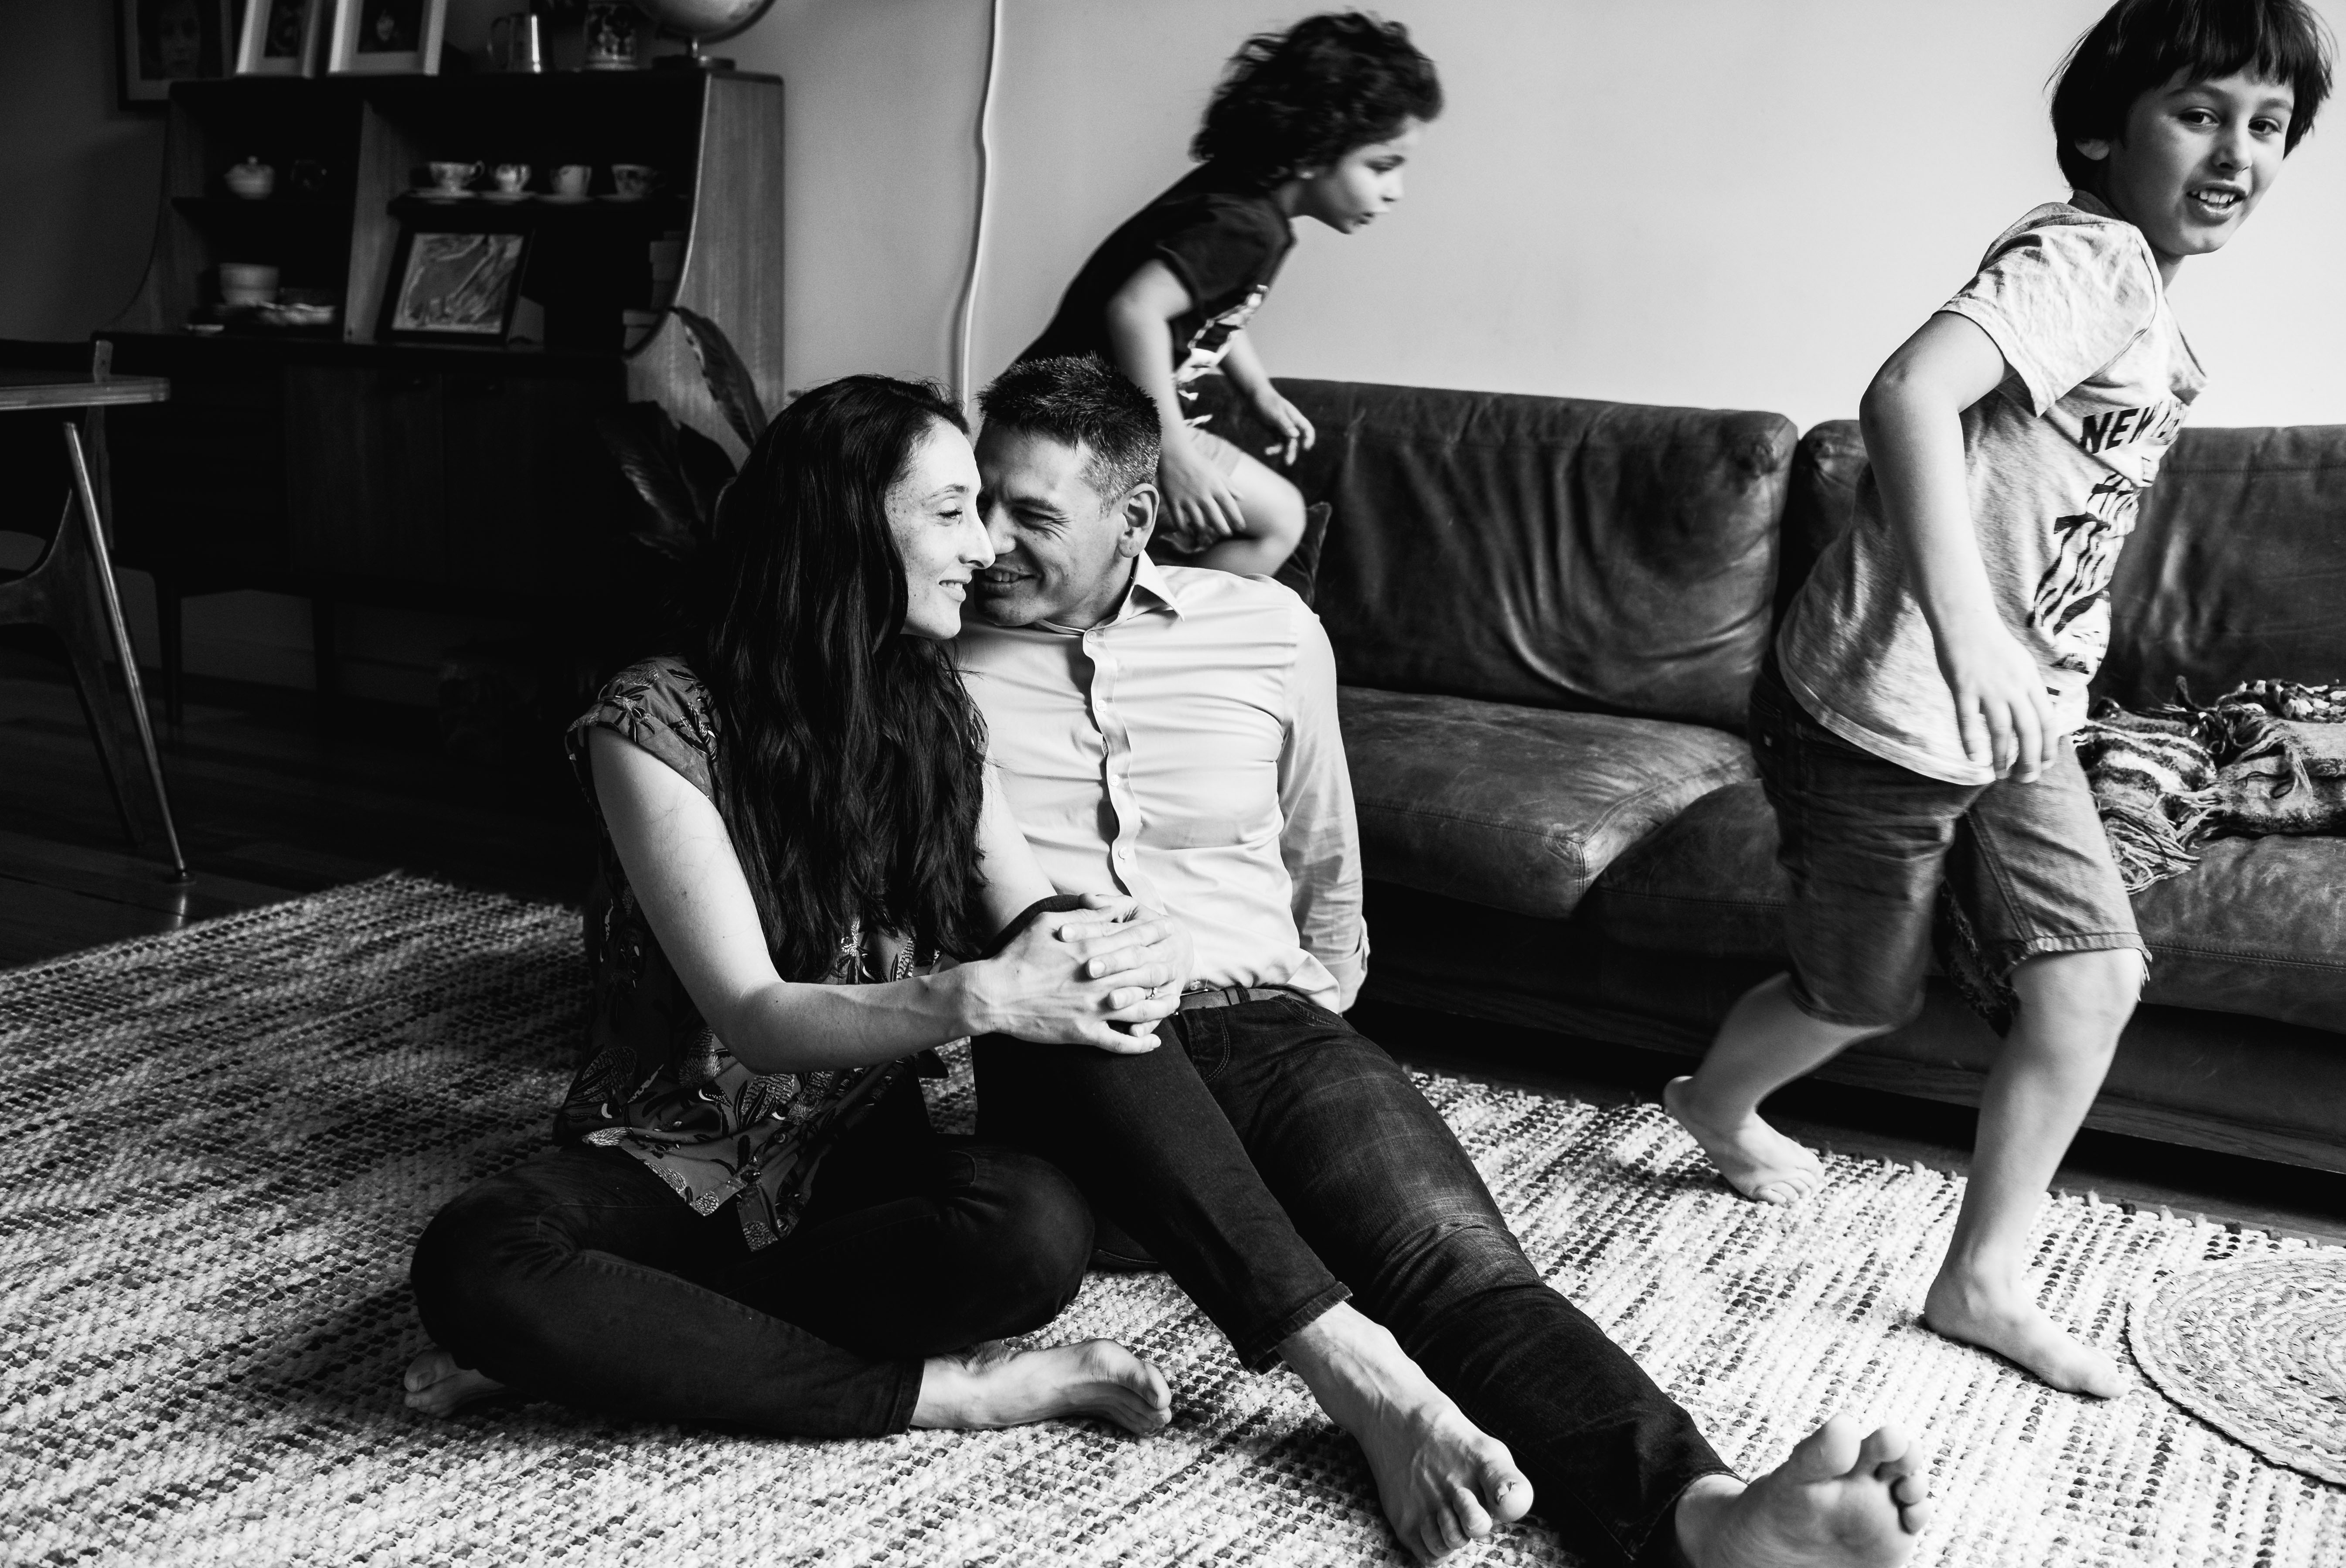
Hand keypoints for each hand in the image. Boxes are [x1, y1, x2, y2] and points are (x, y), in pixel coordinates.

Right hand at [959, 895, 1179, 1052]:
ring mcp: (1093, 1007)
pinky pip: (1120, 1042)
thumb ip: (1084, 915)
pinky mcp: (1084, 1032)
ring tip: (1173, 1003)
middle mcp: (1098, 978)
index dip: (1155, 933)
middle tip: (1179, 963)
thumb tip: (1111, 908)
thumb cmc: (1018, 955)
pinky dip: (1140, 1043)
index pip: (1133, 938)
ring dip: (1161, 1006)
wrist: (994, 994)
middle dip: (1165, 965)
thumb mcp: (1048, 922)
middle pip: (1144, 970)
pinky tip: (1153, 1043)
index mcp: (1090, 948)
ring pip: (1140, 1008)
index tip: (1170, 928)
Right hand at [1158, 431, 1244, 547]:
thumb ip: (1228, 485)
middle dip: (1223, 530)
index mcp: (1215, 487)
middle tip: (1226, 533)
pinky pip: (1179, 522)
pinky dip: (1184, 529)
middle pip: (1216, 520)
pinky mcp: (1173, 502)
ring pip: (1198, 524)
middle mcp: (1203, 495)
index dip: (1237, 519)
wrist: (1173, 453)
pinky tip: (1187, 531)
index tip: (1241, 527)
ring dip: (1204, 530)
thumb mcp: (1215, 471)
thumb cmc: (1196, 461)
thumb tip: (1241, 498)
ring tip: (1207, 532)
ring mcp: (1188, 500)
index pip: (1230, 507)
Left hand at [1249, 391, 1315, 466]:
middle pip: (1296, 440)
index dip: (1309, 438)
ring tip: (1276, 459)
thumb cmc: (1266, 402)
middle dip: (1292, 450)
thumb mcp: (1274, 413)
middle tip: (1288, 462)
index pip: (1307, 429)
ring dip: (1283, 451)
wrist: (1254, 395)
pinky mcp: (1274, 430)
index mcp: (1294, 417)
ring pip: (1287, 443)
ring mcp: (1282, 427)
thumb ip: (1285, 424)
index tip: (1305, 448)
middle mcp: (1291, 423)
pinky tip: (1267, 451)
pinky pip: (1277, 442)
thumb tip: (1295, 436)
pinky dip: (1274, 448)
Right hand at [1937, 618, 2056, 780]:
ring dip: (2002, 756)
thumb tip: (2032, 715)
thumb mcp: (2020, 664)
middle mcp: (2014, 686)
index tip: (2045, 765)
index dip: (2048, 747)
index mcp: (2030, 681)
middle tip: (2024, 780)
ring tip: (1998, 774)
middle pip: (2028, 731)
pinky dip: (1972, 741)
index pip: (2047, 721)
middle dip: (2029, 760)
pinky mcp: (1963, 687)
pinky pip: (1968, 719)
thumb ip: (2026, 689)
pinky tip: (1974, 758)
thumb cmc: (1990, 643)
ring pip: (2001, 730)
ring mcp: (1989, 687)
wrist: (1966, 619)